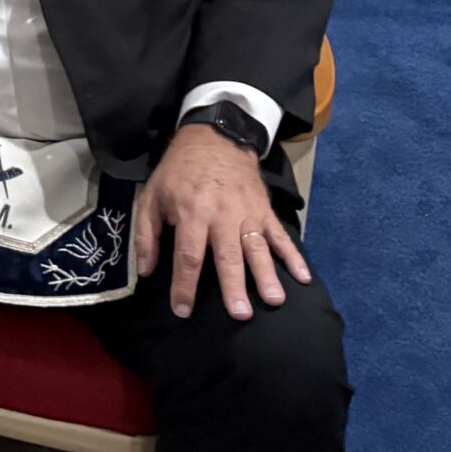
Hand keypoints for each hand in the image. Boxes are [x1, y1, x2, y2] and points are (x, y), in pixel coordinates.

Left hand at [132, 119, 311, 321]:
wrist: (215, 137)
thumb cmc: (179, 171)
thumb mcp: (152, 195)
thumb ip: (147, 234)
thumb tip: (147, 271)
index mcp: (191, 212)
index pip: (188, 255)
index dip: (185, 285)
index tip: (183, 310)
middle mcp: (222, 215)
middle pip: (228, 256)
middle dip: (234, 286)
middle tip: (240, 315)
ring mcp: (248, 213)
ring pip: (257, 248)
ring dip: (267, 275)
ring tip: (274, 300)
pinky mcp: (265, 211)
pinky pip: (280, 236)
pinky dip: (293, 256)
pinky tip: (303, 278)